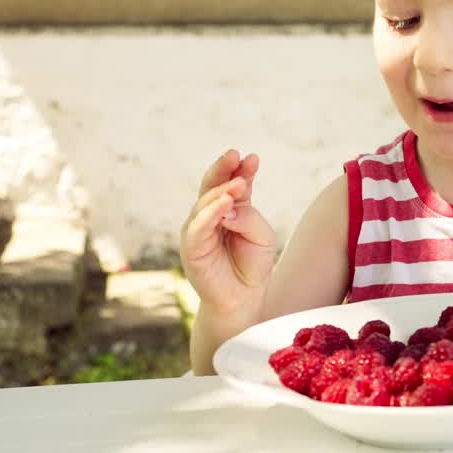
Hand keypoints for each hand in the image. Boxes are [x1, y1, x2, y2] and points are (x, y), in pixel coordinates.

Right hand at [179, 150, 276, 316]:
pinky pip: (198, 226)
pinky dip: (211, 213)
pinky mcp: (191, 247)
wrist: (243, 297)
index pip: (234, 183)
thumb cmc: (253, 264)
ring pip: (205, 203)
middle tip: (235, 155)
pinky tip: (225, 203)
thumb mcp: (261, 235)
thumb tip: (229, 207)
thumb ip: (249, 217)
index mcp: (231, 207)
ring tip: (239, 183)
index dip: (241, 169)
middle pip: (213, 185)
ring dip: (222, 191)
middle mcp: (211, 214)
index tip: (252, 158)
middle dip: (223, 168)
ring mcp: (199, 228)